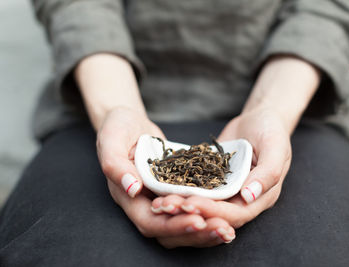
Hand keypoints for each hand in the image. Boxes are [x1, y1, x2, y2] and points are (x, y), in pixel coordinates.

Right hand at [97, 107, 234, 247]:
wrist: (131, 122)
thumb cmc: (118, 127)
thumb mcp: (112, 138)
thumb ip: (115, 163)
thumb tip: (132, 188)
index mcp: (126, 196)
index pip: (149, 222)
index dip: (173, 225)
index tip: (198, 220)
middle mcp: (143, 203)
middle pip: (169, 231)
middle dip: (195, 233)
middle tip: (223, 230)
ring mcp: (160, 199)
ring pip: (181, 223)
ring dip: (205, 230)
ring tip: (228, 230)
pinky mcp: (174, 191)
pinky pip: (190, 209)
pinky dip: (207, 215)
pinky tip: (228, 215)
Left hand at [151, 106, 291, 228]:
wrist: (258, 119)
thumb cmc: (271, 131)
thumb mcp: (275, 147)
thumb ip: (268, 172)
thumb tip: (249, 196)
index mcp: (261, 197)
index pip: (236, 214)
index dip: (212, 212)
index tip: (190, 204)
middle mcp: (243, 200)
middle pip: (216, 215)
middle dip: (191, 212)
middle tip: (166, 206)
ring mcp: (227, 192)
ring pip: (204, 205)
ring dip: (182, 206)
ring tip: (160, 203)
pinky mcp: (213, 182)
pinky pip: (197, 190)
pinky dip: (181, 192)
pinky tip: (162, 190)